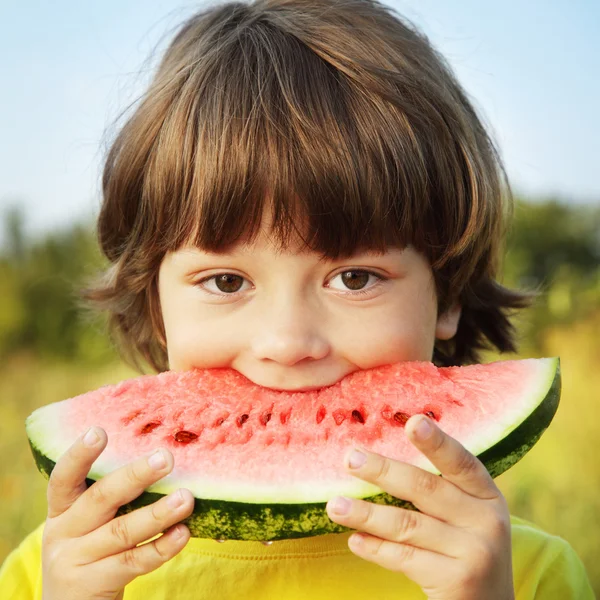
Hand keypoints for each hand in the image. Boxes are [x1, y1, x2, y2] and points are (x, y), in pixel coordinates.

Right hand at [41, 427, 194, 599]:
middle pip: (100, 499)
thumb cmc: (90, 551)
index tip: (99, 431)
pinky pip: (134, 563)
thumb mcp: (87, 524)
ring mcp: (76, 561)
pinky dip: (162, 547)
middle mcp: (64, 533)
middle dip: (135, 476)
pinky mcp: (93, 585)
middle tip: (166, 457)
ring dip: (158, 513)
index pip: (63, 478)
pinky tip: (183, 533)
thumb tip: (161, 456)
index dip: (79, 455)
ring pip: (122, 531)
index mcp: (61, 510)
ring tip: (187, 498)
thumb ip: (112, 497)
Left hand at [326, 414, 514, 599]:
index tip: (413, 422)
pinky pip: (404, 558)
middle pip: (425, 488)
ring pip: (407, 525)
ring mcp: (474, 553)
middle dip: (382, 471)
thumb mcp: (465, 514)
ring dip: (365, 514)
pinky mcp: (456, 581)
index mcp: (487, 494)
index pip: (461, 462)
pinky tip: (355, 539)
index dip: (437, 442)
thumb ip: (437, 488)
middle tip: (349, 458)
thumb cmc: (464, 546)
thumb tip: (374, 458)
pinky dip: (375, 548)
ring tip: (334, 506)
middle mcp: (486, 521)